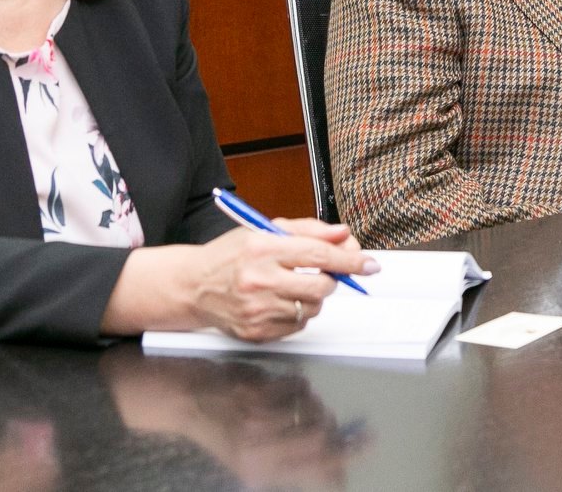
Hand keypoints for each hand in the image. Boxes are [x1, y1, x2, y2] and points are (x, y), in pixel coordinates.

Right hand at [187, 222, 374, 341]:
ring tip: (290, 285)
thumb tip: (342, 235)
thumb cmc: (229, 256)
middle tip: (322, 273)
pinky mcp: (256, 332)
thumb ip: (308, 231)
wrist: (192, 286)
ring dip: (312, 297)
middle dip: (331, 279)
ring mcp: (256, 310)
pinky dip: (296, 313)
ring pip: (312, 307)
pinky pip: (296, 325)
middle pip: (320, 286)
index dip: (350, 259)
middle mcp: (258, 280)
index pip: (318, 254)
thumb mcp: (264, 230)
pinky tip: (278, 301)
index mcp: (262, 248)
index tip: (369, 263)